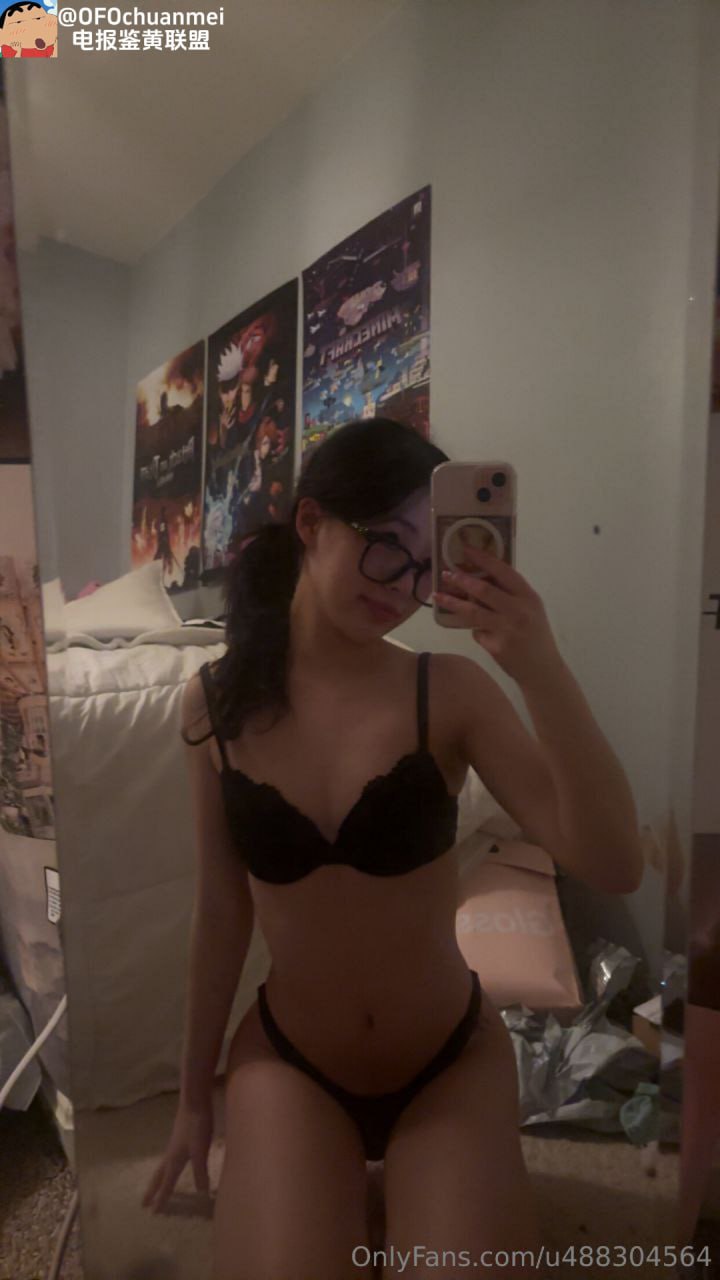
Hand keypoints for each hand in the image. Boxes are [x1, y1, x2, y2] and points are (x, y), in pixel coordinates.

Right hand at [141, 1097, 213, 1213]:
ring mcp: (174, 1144)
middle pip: (159, 1176)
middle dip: (152, 1190)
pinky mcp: (179, 1137)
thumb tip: (201, 1193)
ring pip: (163, 1166)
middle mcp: (171, 1154)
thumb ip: (201, 1171)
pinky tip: (172, 1163)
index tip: (152, 1213)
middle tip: (143, 1203)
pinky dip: (166, 1167)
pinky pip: (168, 1158)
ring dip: (158, 1179)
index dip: (161, 1198)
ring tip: (155, 1186)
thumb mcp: (201, 1150)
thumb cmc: (197, 1125)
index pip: (167, 1183)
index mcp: (174, 1159)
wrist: (195, 1100)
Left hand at [433, 544, 562, 685]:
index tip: (466, 549)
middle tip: (446, 573)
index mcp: (528, 597)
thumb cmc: (535, 634)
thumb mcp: (531, 609)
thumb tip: (480, 576)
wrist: (543, 668)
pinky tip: (482, 632)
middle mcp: (519, 611)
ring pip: (473, 611)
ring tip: (438, 595)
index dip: (483, 559)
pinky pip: (477, 632)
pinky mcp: (496, 646)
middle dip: (462, 580)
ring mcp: (507, 629)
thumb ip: (511, 594)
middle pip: (484, 590)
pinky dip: (475, 629)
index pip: (504, 571)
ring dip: (453, 602)